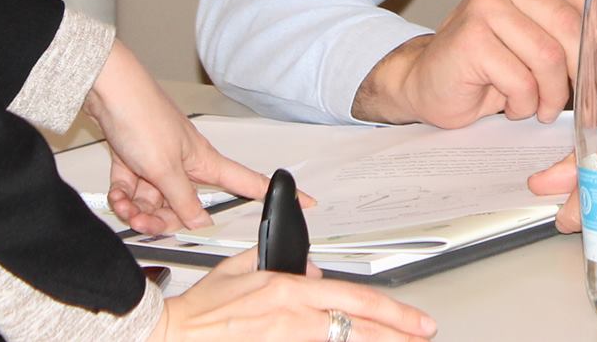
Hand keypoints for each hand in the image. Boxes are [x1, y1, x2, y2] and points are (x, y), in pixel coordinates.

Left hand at [84, 40, 268, 234]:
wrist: (109, 91)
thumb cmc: (142, 116)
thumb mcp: (165, 169)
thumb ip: (183, 200)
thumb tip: (199, 222)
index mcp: (204, 161)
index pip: (248, 182)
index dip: (272, 192)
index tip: (305, 201)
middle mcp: (185, 163)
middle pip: (186, 206)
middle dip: (163, 218)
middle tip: (146, 219)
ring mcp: (159, 161)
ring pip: (156, 202)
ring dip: (138, 209)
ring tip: (127, 205)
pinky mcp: (135, 160)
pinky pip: (134, 191)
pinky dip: (124, 196)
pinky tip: (117, 194)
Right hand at [151, 250, 435, 340]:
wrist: (174, 332)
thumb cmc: (202, 308)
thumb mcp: (242, 267)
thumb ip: (279, 263)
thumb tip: (306, 267)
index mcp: (290, 288)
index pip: (355, 297)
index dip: (393, 311)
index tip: (417, 319)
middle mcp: (295, 316)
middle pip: (359, 326)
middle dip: (398, 333)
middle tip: (422, 335)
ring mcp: (287, 339)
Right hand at [351, 0, 584, 126]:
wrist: (428, 81)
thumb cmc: (491, 62)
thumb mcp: (537, 35)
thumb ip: (572, 26)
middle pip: (571, 26)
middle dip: (579, 72)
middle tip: (573, 97)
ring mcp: (484, 3)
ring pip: (549, 57)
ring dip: (550, 95)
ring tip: (540, 106)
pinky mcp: (471, 37)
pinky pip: (521, 80)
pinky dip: (524, 103)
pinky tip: (511, 105)